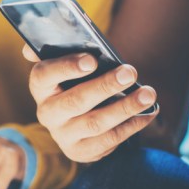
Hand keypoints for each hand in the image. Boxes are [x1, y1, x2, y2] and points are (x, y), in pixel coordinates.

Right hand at [23, 45, 158, 162]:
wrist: (74, 119)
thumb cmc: (75, 82)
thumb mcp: (66, 65)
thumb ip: (59, 49)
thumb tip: (53, 37)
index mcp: (40, 86)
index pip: (45, 75)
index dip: (67, 67)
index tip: (92, 60)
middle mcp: (47, 112)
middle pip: (76, 100)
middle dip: (105, 86)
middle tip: (130, 73)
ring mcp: (62, 135)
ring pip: (95, 123)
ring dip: (125, 108)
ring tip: (148, 94)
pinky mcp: (80, 151)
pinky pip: (109, 140)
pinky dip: (131, 126)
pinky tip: (147, 113)